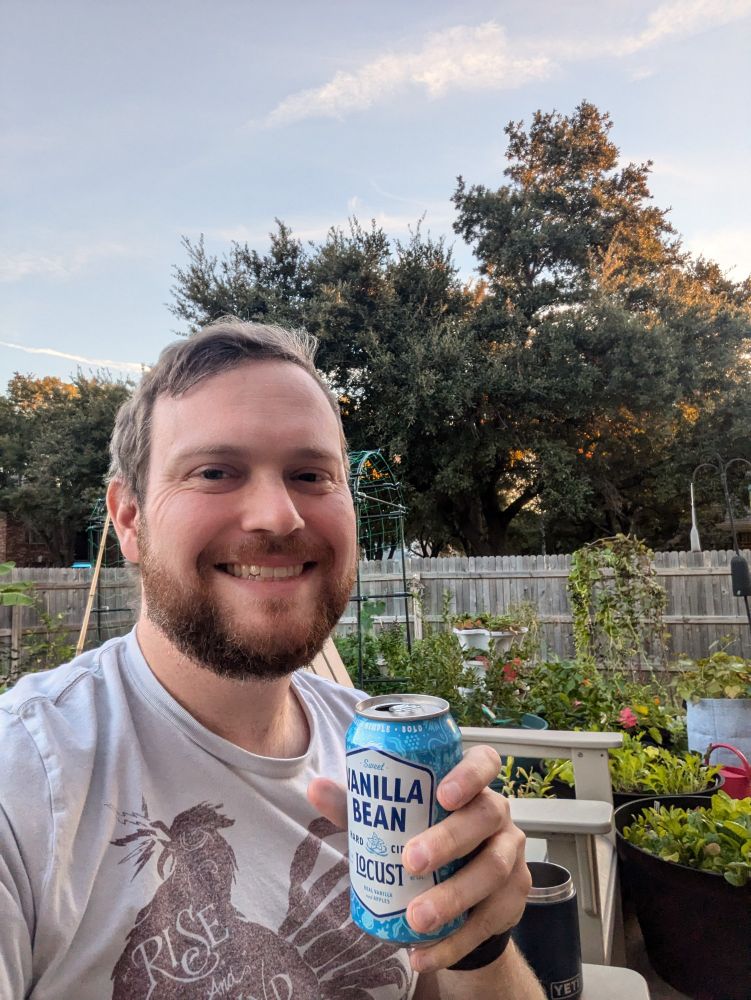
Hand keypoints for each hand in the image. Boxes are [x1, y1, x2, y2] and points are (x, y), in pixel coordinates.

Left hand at [308, 745, 529, 973]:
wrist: (459, 899)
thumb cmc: (422, 841)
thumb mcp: (394, 822)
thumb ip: (361, 806)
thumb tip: (316, 788)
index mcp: (470, 786)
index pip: (484, 762)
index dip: (469, 774)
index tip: (442, 794)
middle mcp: (497, 815)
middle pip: (486, 816)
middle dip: (449, 839)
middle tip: (411, 862)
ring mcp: (511, 856)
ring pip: (492, 870)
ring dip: (453, 897)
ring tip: (416, 920)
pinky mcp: (514, 899)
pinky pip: (489, 920)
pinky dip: (454, 942)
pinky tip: (423, 954)